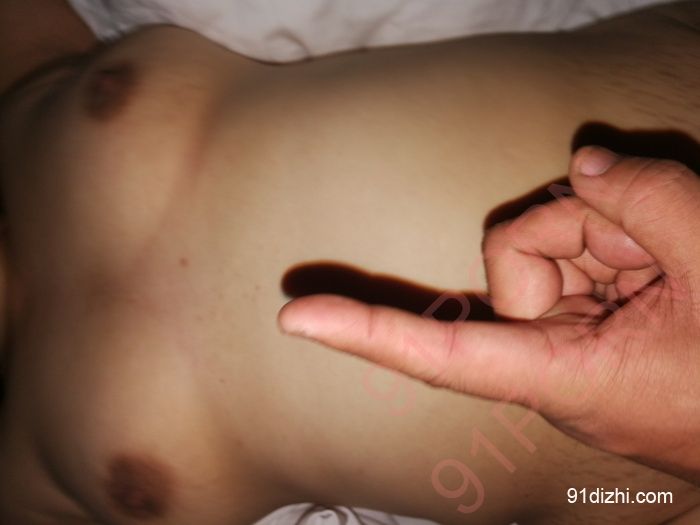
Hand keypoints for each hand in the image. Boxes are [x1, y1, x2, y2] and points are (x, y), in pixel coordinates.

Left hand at [278, 147, 699, 482]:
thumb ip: (649, 203)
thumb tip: (586, 165)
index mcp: (562, 374)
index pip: (440, 353)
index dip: (365, 332)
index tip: (295, 321)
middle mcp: (549, 355)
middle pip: (512, 254)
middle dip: (581, 229)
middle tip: (656, 254)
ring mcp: (566, 331)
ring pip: (548, 240)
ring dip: (612, 232)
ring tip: (675, 266)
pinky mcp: (586, 313)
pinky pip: (576, 249)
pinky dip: (617, 240)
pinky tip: (664, 262)